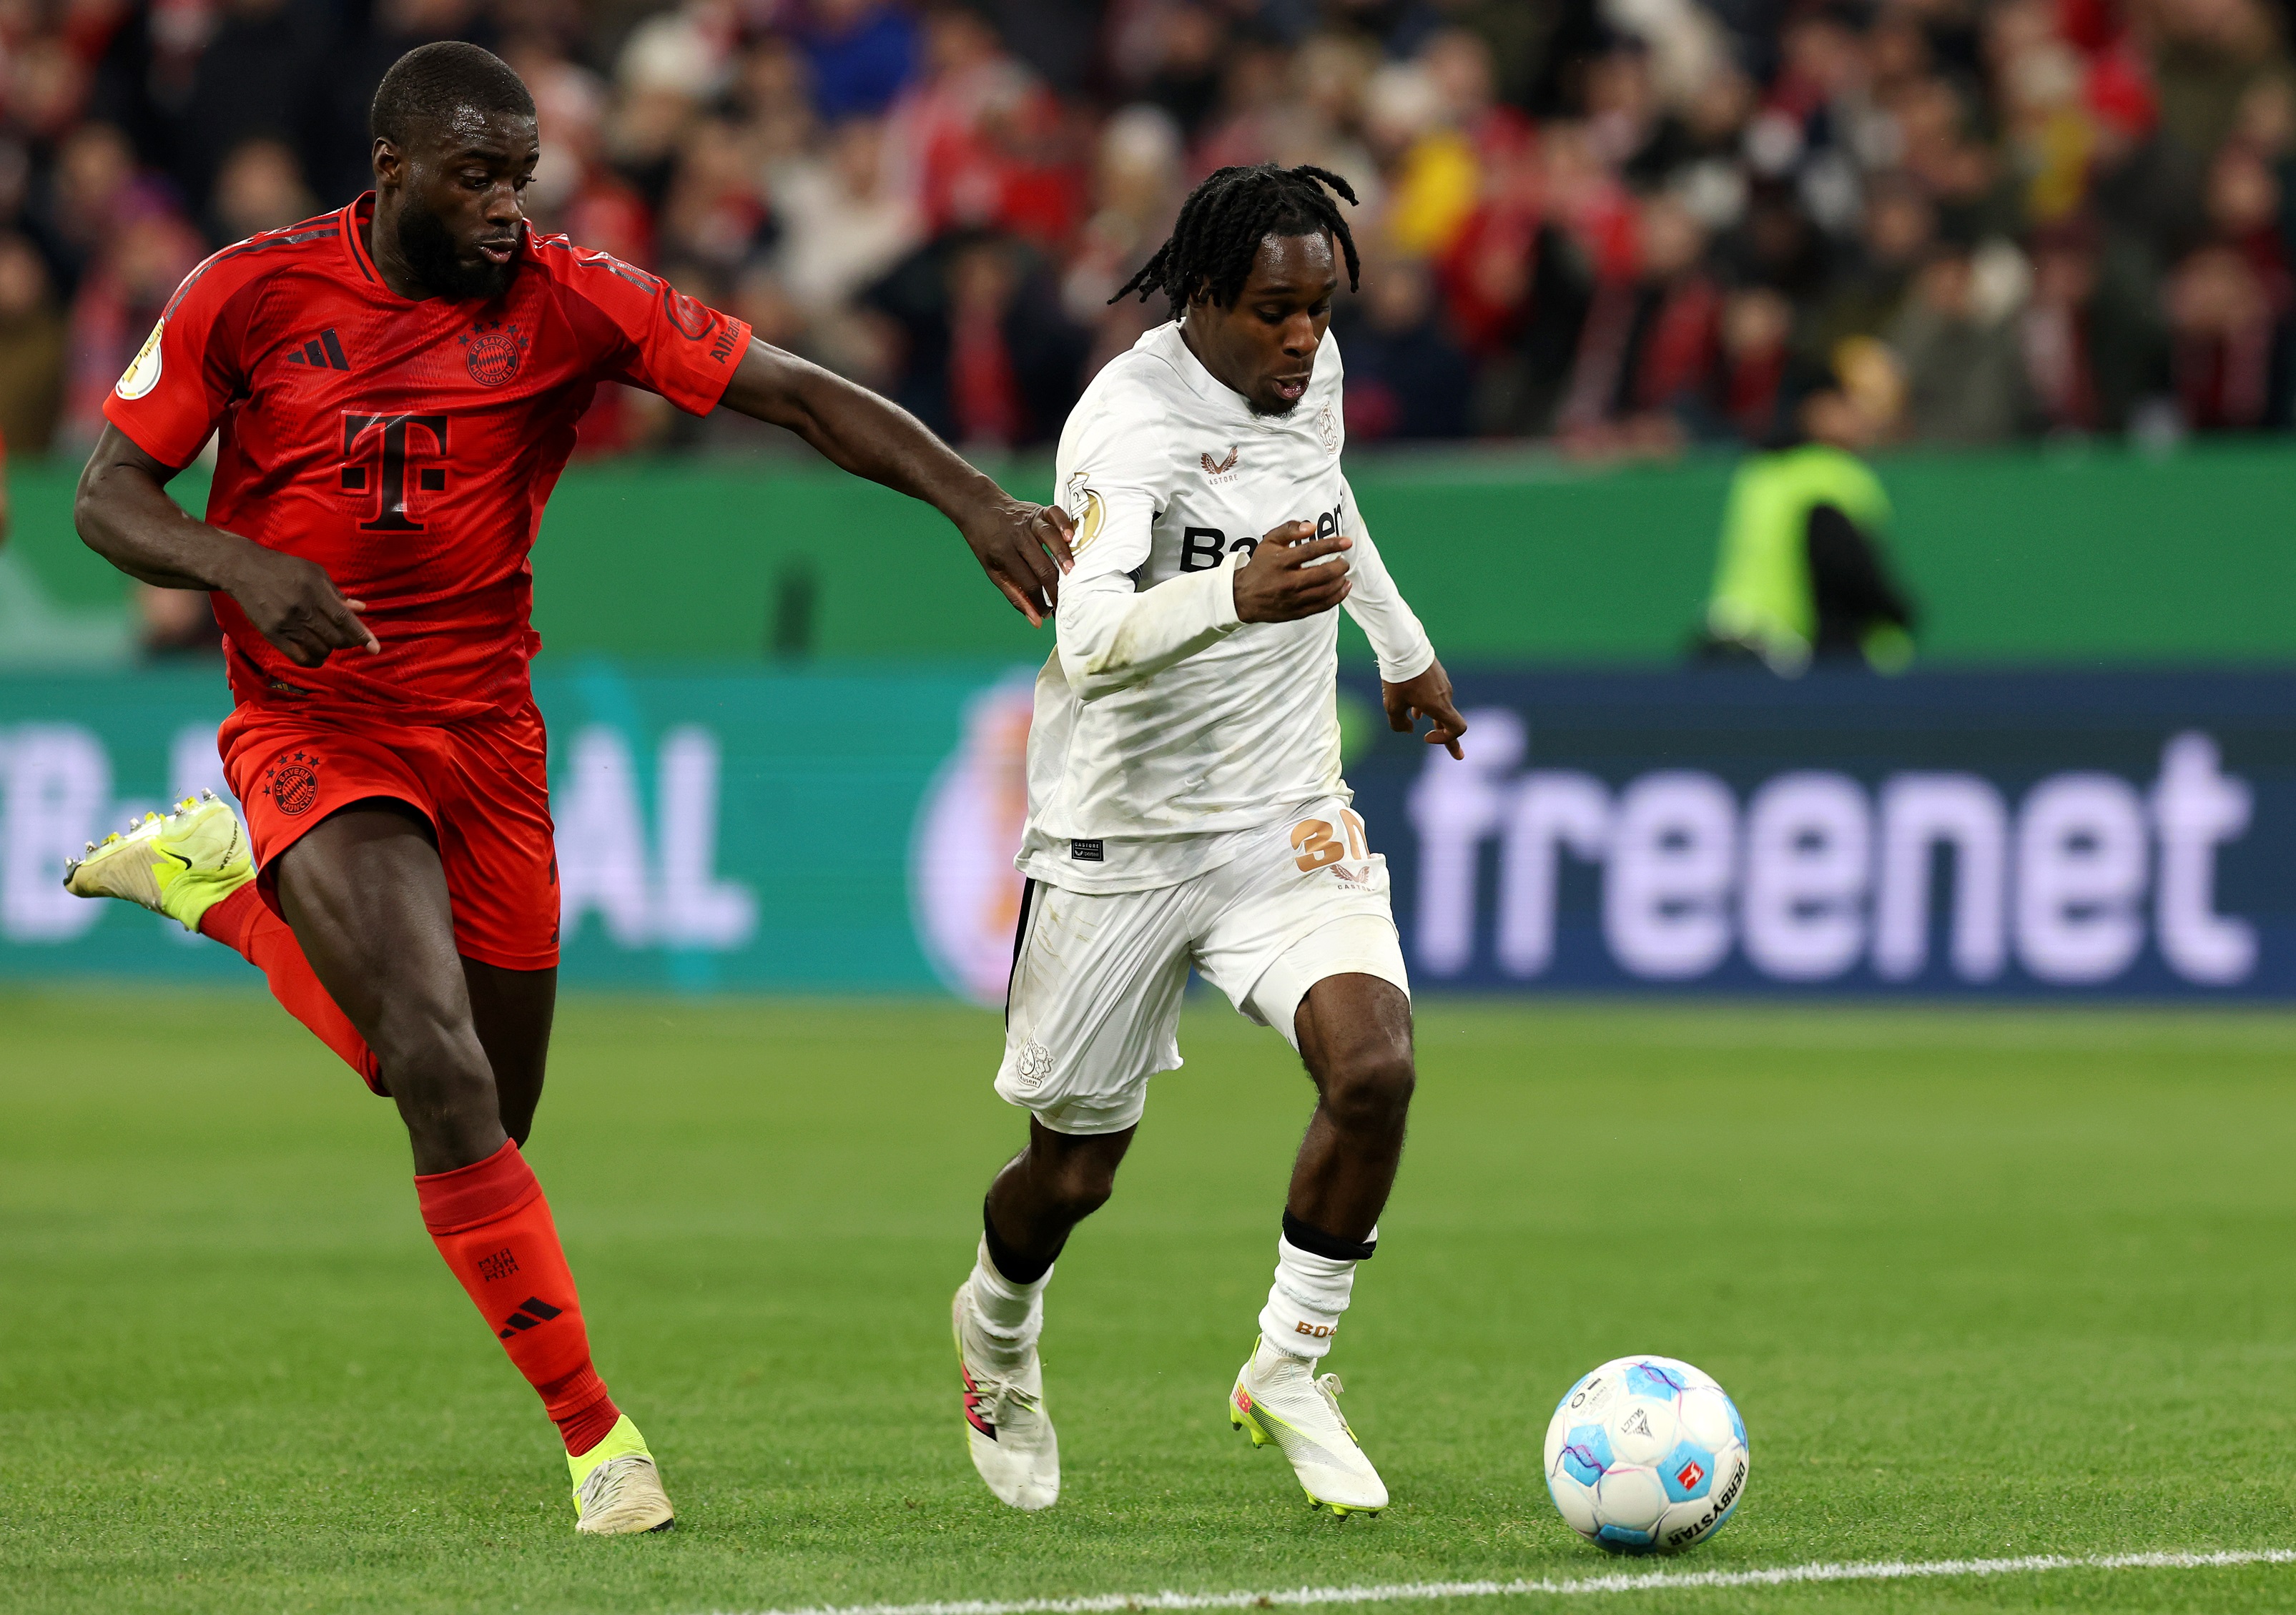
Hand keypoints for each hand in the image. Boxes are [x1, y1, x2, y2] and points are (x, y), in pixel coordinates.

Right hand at [221, 544, 378, 667]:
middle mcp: (302, 609)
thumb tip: (361, 609)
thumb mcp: (314, 573)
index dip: (362, 635)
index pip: (344, 619)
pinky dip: (313, 660)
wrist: (244, 570)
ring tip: (327, 641)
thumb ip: (337, 593)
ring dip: (329, 650)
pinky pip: (299, 657)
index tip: (375, 649)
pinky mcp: (272, 634)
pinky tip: (316, 656)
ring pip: (320, 649)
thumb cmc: (285, 569)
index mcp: (315, 591)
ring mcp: (286, 624)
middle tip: (346, 638)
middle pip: (335, 638)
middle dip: (346, 642)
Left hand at [961, 497, 1074, 626]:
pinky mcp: (1038, 510)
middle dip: (1055, 587)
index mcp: (1003, 554)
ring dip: (1063, 556)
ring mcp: (1028, 521)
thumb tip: (1037, 622)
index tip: (1048, 612)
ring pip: (1050, 538)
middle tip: (1064, 602)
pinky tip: (1071, 538)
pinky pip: (1055, 514)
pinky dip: (1065, 524)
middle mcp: (1016, 537)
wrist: (979, 508)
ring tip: (1073, 573)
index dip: (1040, 601)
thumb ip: (1016, 596)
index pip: (1028, 583)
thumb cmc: (988, 544)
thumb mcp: (994, 571)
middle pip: (1042, 565)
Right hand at [1233, 520, 1350, 622]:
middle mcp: (1287, 581)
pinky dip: (1338, 596)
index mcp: (1280, 561)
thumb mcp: (1268, 542)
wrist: (1243, 598)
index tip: (1347, 542)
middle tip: (1344, 560)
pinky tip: (1344, 587)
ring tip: (1342, 572)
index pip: (1311, 551)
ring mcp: (1293, 599)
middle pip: (1323, 573)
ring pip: (1326, 591)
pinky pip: (1323, 606)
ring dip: (1340, 580)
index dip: (1332, 545)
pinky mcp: (1297, 612)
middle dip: (1340, 565)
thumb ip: (1289, 530)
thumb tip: (1312, 526)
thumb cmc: (1260, 566)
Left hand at [1383, 658, 1466, 758]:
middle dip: (1448, 738)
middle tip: (1458, 756)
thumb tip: (1410, 729)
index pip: (1458, 729)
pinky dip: (1428, 703)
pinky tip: (1413, 703)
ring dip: (1431, 715)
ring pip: (1441, 706)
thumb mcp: (1392, 706)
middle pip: (1451, 721)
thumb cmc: (1399, 679)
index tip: (1426, 738)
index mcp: (1439, 706)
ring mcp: (1444, 684)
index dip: (1446, 739)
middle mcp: (1446, 696)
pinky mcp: (1438, 674)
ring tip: (1415, 716)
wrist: (1404, 647)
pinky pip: (1436, 694)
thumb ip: (1400, 724)